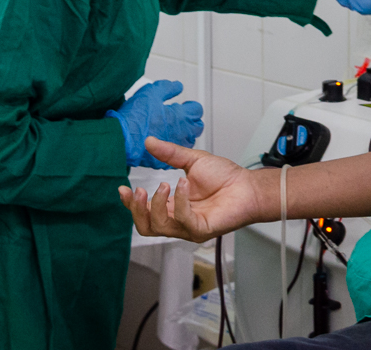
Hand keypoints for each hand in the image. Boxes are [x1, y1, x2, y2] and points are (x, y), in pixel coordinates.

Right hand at [106, 80, 203, 168]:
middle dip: (190, 121)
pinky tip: (161, 143)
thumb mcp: (152, 93)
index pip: (197, 110)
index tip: (185, 106)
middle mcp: (181, 133)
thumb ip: (168, 88)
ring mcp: (173, 148)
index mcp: (181, 116)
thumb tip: (177, 86)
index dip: (190, 106)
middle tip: (180, 118)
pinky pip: (173, 156)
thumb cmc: (136, 117)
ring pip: (186, 142)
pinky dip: (170, 149)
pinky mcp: (162, 160)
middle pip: (196, 127)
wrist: (121, 139)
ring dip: (182, 135)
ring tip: (171, 130)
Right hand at [119, 138, 262, 241]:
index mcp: (172, 205)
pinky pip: (182, 220)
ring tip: (164, 185)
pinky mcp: (201, 229)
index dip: (130, 204)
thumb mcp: (192, 160)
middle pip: (146, 226)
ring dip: (156, 205)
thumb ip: (169, 153)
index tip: (122, 188)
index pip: (144, 212)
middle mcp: (178, 219)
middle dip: (137, 210)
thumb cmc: (225, 177)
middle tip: (140, 191)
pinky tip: (183, 184)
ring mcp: (189, 227)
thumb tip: (149, 141)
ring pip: (159, 226)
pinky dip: (179, 201)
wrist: (248, 185)